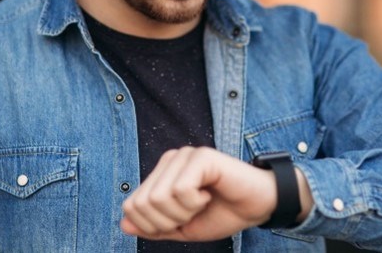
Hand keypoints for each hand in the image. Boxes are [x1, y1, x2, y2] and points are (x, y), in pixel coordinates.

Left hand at [120, 146, 277, 240]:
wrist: (258, 207)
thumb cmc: (222, 213)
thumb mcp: (182, 227)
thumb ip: (153, 227)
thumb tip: (124, 225)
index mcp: (161, 174)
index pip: (131, 206)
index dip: (152, 227)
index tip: (180, 222)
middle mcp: (169, 160)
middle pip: (143, 204)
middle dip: (168, 222)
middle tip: (192, 213)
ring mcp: (185, 155)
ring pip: (159, 197)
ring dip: (183, 212)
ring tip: (202, 203)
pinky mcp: (201, 156)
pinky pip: (181, 189)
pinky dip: (195, 203)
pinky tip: (209, 194)